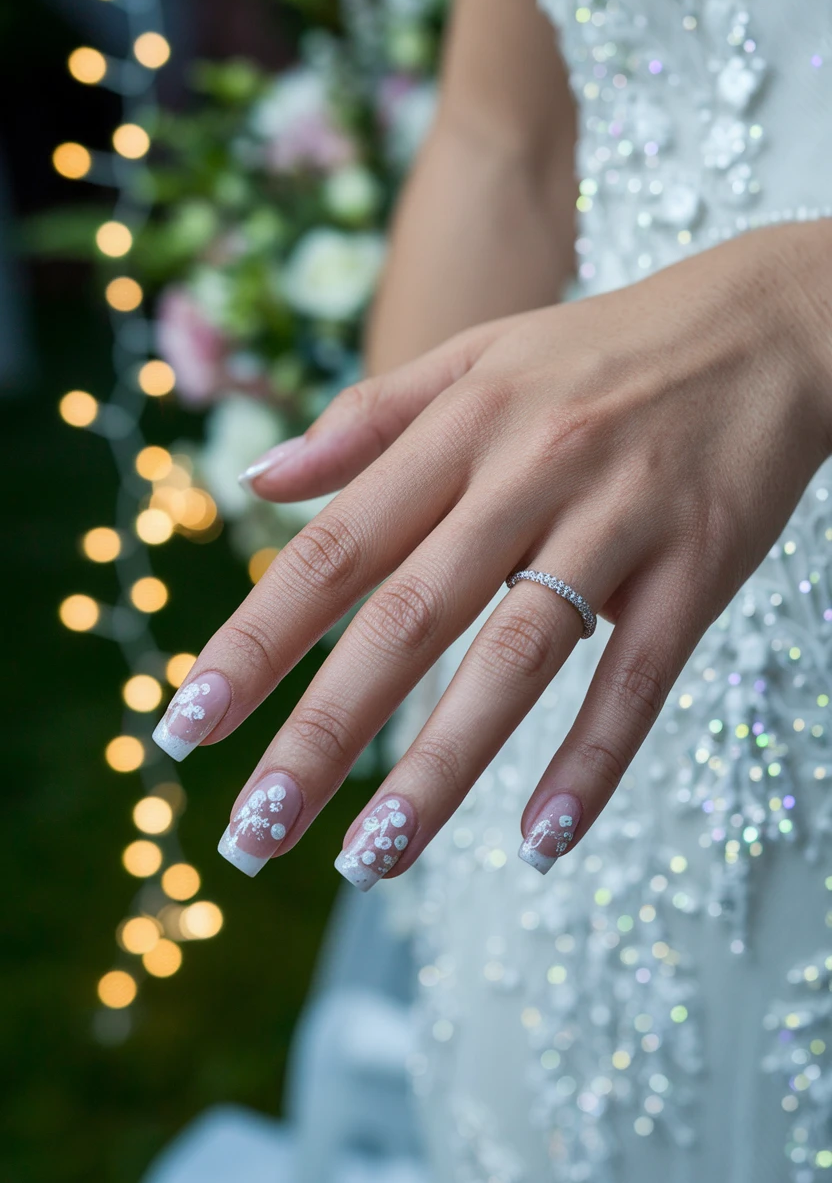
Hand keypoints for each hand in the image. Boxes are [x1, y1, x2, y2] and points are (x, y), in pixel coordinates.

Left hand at [152, 222, 831, 885]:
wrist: (768, 323)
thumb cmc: (604, 350)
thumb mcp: (476, 355)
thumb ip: (365, 418)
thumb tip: (258, 481)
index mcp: (457, 427)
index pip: (333, 549)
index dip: (253, 641)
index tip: (186, 726)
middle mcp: (524, 474)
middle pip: (406, 619)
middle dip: (321, 733)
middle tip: (252, 830)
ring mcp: (615, 522)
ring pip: (515, 661)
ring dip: (438, 770)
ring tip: (369, 859)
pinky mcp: (697, 567)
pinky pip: (637, 678)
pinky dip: (591, 761)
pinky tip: (542, 840)